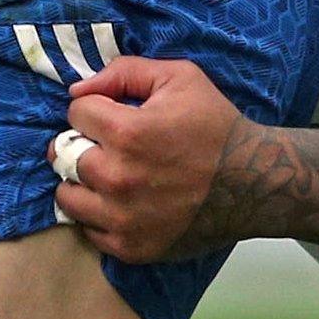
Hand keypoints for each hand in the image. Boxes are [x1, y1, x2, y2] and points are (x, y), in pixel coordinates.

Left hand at [49, 56, 249, 262]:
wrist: (254, 184)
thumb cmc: (216, 127)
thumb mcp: (178, 78)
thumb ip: (123, 72)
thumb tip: (77, 89)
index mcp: (127, 133)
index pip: (75, 113)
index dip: (93, 110)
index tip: (112, 116)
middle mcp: (118, 178)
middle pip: (64, 156)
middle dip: (81, 145)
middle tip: (105, 146)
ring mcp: (122, 218)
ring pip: (68, 196)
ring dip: (81, 182)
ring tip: (106, 175)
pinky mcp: (130, 246)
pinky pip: (89, 230)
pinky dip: (97, 215)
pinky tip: (118, 202)